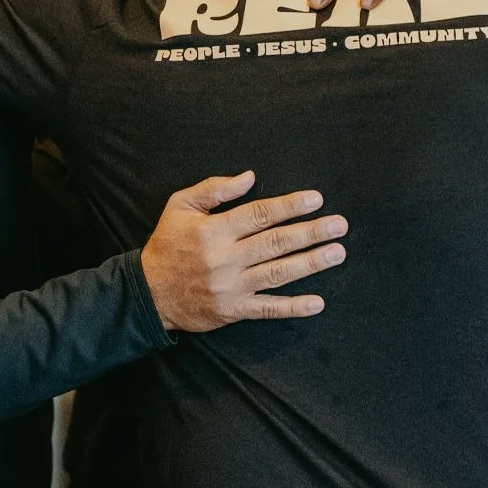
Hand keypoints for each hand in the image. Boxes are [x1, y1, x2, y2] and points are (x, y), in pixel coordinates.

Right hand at [141, 171, 347, 331]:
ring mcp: (231, 287)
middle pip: (276, 243)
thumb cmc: (167, 244)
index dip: (289, 206)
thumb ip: (214, 189)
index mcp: (214, 231)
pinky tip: (317, 302)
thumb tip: (250, 177)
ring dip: (311, 263)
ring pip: (277, 274)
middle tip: (340, 225)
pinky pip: (268, 309)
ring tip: (337, 253)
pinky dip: (294, 307)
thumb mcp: (180, 206)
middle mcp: (225, 259)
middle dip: (311, 232)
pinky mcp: (233, 310)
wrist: (147, 293)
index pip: (259, 215)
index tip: (315, 199)